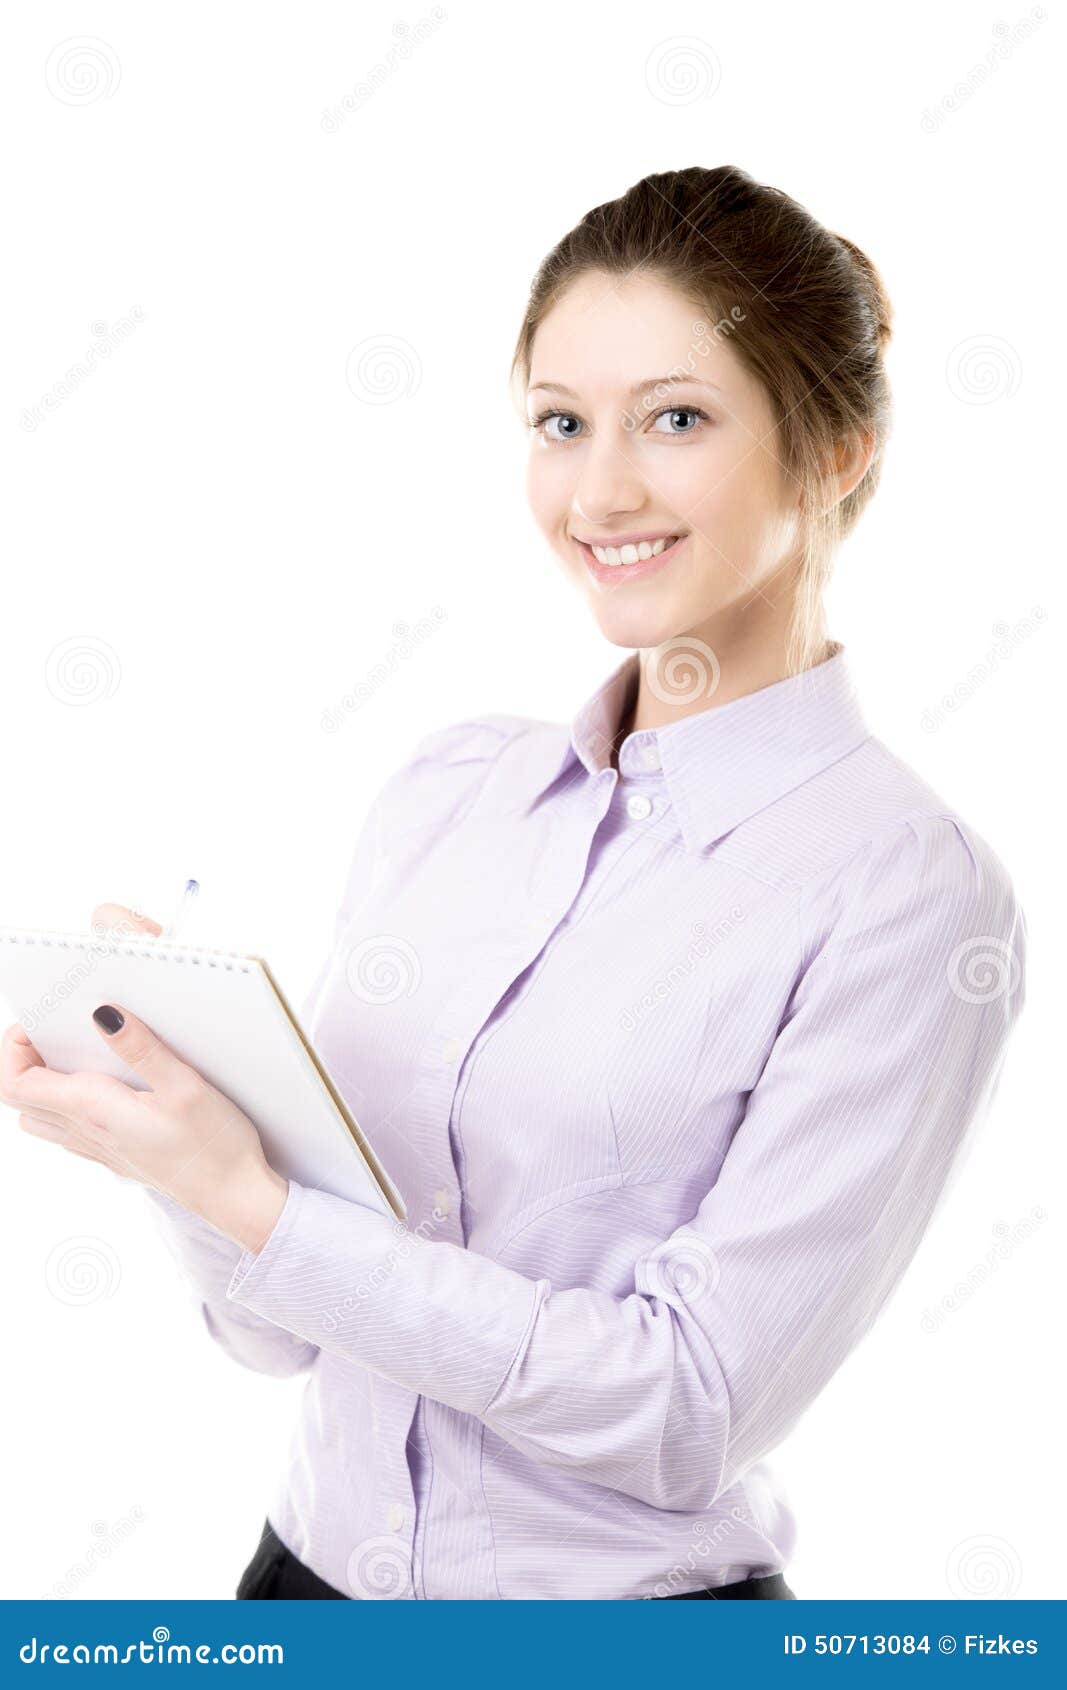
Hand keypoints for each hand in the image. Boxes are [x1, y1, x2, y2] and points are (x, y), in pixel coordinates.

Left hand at [0, 902, 288, 1252]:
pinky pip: (69, 1132)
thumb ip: (141, 1048)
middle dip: (25, 1061)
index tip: (40, 1023)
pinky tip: (107, 1089)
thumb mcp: (185, 1086)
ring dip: (44, 1085)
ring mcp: (99, 1150)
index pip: (16, 1083)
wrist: (234, 1197)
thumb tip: (102, 1014)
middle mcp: (86, 1133)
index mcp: (94, 1111)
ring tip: (80, 1057)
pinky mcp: (116, 1157)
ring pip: (41, 1118)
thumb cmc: (215, 1145)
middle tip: (58, 1032)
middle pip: (21, 1099)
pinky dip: (68, 1105)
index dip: (13, 1048)